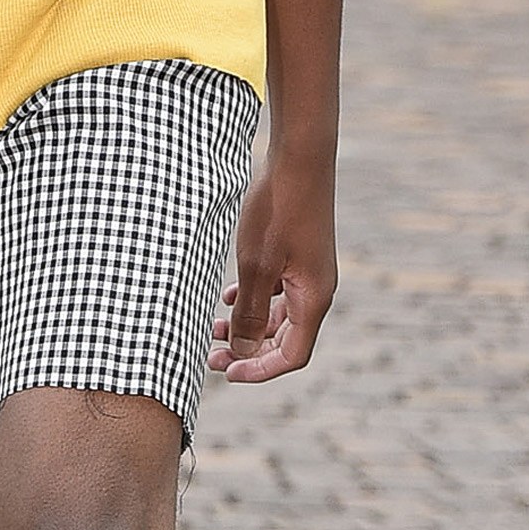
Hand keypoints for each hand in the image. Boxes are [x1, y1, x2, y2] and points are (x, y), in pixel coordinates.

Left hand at [209, 155, 337, 382]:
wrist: (299, 158)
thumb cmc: (278, 210)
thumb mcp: (256, 265)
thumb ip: (250, 312)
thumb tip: (243, 351)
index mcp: (313, 299)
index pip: (291, 356)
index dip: (259, 370)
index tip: (226, 370)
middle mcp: (317, 290)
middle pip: (285, 340)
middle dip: (249, 351)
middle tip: (211, 353)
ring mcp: (309, 272)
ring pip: (279, 316)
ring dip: (248, 325)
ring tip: (213, 327)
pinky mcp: (299, 255)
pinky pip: (278, 292)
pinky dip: (254, 300)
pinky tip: (228, 295)